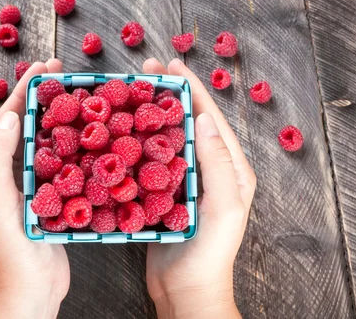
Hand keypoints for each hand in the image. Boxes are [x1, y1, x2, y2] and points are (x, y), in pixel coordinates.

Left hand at [0, 59, 69, 318]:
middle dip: (40, 96)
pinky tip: (83, 133)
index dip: (23, 92)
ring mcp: (22, 187)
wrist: (29, 294)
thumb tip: (9, 116)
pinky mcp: (44, 198)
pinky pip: (56, 162)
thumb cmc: (8, 254)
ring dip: (56, 116)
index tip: (42, 67)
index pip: (2, 122)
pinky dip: (68, 143)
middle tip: (60, 70)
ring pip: (40, 142)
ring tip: (73, 93)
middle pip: (21, 126)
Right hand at [143, 59, 256, 318]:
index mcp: (231, 168)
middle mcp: (211, 169)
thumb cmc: (210, 254)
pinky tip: (124, 130)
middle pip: (190, 120)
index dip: (192, 88)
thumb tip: (206, 118)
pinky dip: (140, 139)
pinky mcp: (166, 192)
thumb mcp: (223, 208)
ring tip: (135, 91)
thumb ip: (218, 164)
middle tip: (147, 69)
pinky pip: (153, 157)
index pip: (211, 118)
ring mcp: (187, 180)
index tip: (172, 64)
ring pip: (170, 136)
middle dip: (170, 92)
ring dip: (154, 111)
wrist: (187, 291)